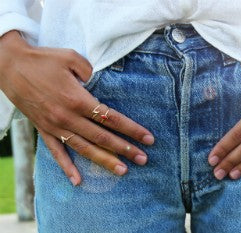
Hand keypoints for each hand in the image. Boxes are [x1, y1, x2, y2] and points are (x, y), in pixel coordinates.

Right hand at [0, 31, 154, 185]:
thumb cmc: (43, 60)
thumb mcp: (71, 58)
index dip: (131, 129)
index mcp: (77, 99)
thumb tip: (99, 84)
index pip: (112, 118)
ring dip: (104, 161)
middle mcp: (68, 117)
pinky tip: (78, 180)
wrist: (9, 65)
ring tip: (122, 171)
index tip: (148, 139)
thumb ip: (91, 72)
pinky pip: (56, 153)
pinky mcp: (43, 130)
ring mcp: (55, 126)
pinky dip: (66, 167)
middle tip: (143, 159)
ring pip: (84, 148)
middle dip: (125, 149)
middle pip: (102, 137)